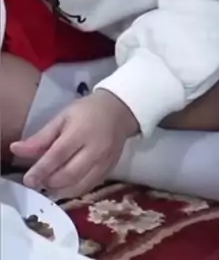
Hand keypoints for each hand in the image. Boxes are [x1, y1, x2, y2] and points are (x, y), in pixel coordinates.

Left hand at [11, 90, 138, 197]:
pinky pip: (88, 188)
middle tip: (37, 181)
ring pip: (78, 186)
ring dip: (59, 190)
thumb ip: (41, 137)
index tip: (27, 179)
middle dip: (49, 181)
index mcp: (81, 132)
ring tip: (49, 184)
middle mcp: (95, 149)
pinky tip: (64, 186)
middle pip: (68, 174)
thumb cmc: (87, 111)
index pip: (58, 155)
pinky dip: (73, 191)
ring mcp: (104, 162)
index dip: (40, 170)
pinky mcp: (109, 171)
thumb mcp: (63, 117)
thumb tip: (16, 150)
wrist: (119, 111)